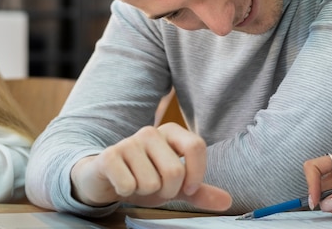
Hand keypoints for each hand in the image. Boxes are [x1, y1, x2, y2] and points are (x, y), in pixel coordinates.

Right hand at [70, 122, 231, 210]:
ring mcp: (129, 141)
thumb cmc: (144, 176)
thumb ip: (200, 191)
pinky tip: (122, 183)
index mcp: (172, 132)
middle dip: (167, 190)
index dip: (196, 174)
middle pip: (175, 171)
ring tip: (137, 183)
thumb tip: (227, 200)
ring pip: (151, 182)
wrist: (104, 177)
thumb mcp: (175, 185)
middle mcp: (151, 131)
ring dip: (145, 192)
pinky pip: (128, 184)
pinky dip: (127, 192)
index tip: (188, 188)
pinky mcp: (109, 155)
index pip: (196, 146)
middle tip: (156, 187)